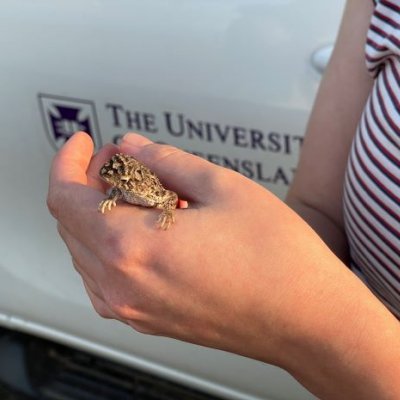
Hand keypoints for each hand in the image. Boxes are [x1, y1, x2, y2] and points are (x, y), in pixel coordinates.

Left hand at [47, 132, 361, 368]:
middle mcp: (123, 285)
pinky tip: (148, 231)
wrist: (306, 318)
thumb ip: (164, 161)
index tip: (84, 145)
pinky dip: (113, 246)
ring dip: (102, 215)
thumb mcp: (220, 187)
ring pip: (87, 250)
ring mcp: (134, 309)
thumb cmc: (275, 258)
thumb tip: (133, 149)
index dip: (69, 162)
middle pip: (73, 222)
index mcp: (132, 247)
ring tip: (145, 195)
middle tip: (125, 162)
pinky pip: (106, 278)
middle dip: (91, 183)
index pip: (65, 197)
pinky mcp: (150, 320)